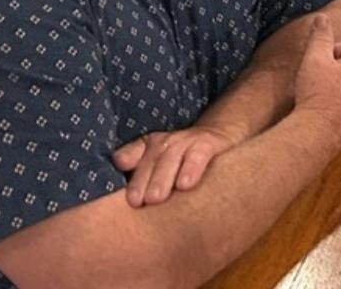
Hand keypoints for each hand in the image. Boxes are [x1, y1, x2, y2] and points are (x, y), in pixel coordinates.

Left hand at [113, 124, 242, 207]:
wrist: (221, 136)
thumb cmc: (183, 160)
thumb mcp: (160, 165)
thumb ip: (138, 173)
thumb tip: (120, 183)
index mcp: (149, 147)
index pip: (132, 155)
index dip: (124, 169)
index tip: (122, 195)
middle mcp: (165, 142)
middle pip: (150, 161)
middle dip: (142, 181)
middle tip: (137, 203)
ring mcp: (187, 141)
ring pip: (171, 157)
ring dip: (162, 177)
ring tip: (156, 198)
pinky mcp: (208, 143)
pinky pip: (198, 156)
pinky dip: (192, 168)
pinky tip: (186, 184)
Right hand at [292, 16, 340, 143]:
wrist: (316, 133)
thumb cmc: (316, 94)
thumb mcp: (314, 58)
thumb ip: (320, 35)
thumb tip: (322, 17)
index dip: (329, 53)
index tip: (318, 67)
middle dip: (334, 69)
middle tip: (318, 80)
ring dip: (337, 86)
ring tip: (320, 95)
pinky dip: (339, 102)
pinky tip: (325, 108)